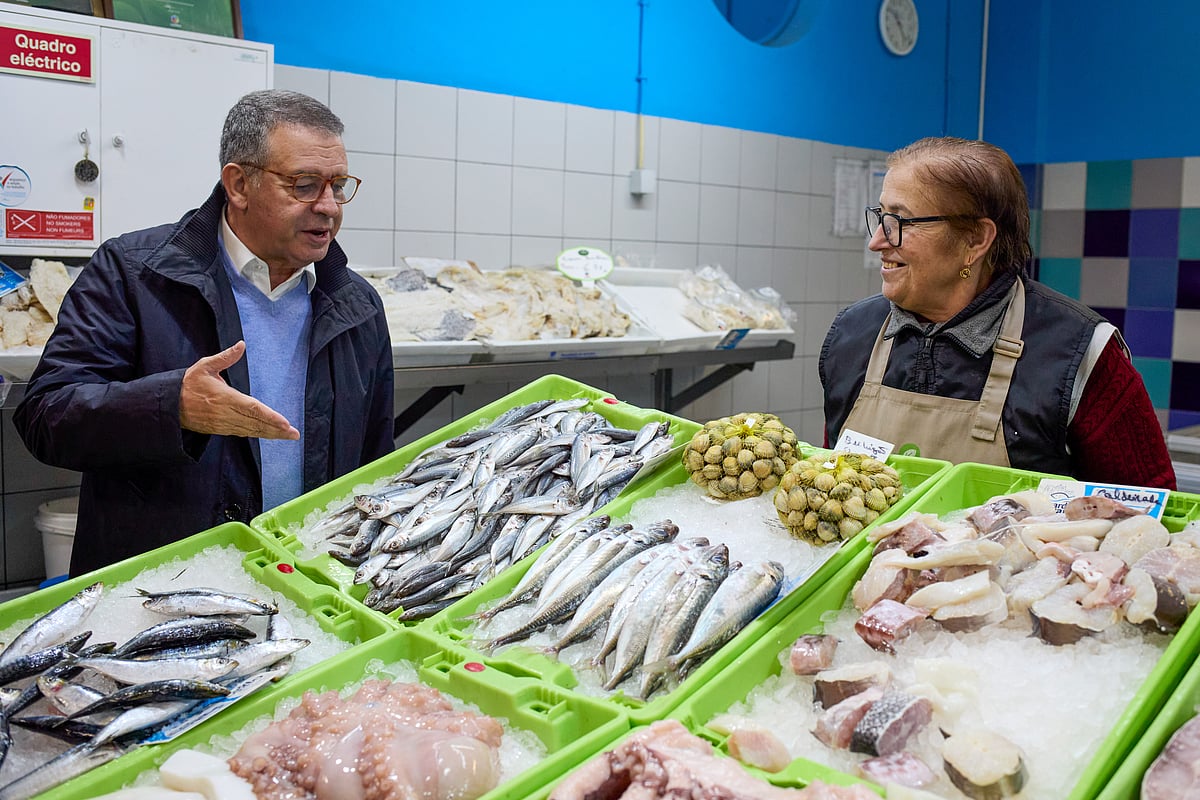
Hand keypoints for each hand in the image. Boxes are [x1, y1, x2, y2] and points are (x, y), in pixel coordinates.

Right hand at [180, 341, 299, 439]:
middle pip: (256, 423)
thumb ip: (225, 358)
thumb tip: (241, 345)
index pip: (253, 409)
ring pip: (251, 430)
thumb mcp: (205, 366)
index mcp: (225, 397)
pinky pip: (242, 433)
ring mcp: (223, 423)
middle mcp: (226, 413)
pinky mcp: (220, 429)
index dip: (270, 417)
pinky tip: (269, 434)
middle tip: (294, 434)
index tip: (285, 423)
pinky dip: (257, 434)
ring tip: (287, 436)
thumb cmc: (188, 384)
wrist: (169, 405)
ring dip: (270, 434)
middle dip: (276, 430)